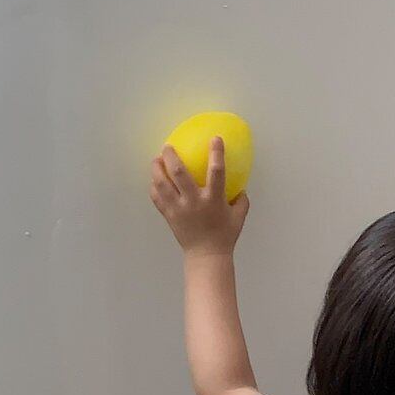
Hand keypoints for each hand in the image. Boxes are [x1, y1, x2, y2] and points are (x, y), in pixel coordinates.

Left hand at [150, 137, 248, 255]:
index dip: (216, 153)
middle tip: (168, 146)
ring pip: (162, 183)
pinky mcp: (169, 216)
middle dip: (171, 155)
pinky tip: (155, 181)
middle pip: (179, 172)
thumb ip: (241, 200)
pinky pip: (157, 198)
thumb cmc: (224, 237)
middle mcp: (194, 201)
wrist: (206, 256)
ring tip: (156, 160)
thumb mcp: (238, 217)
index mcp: (213, 200)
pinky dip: (154, 187)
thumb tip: (241, 187)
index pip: (216, 171)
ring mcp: (179, 208)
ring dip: (157, 169)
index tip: (215, 138)